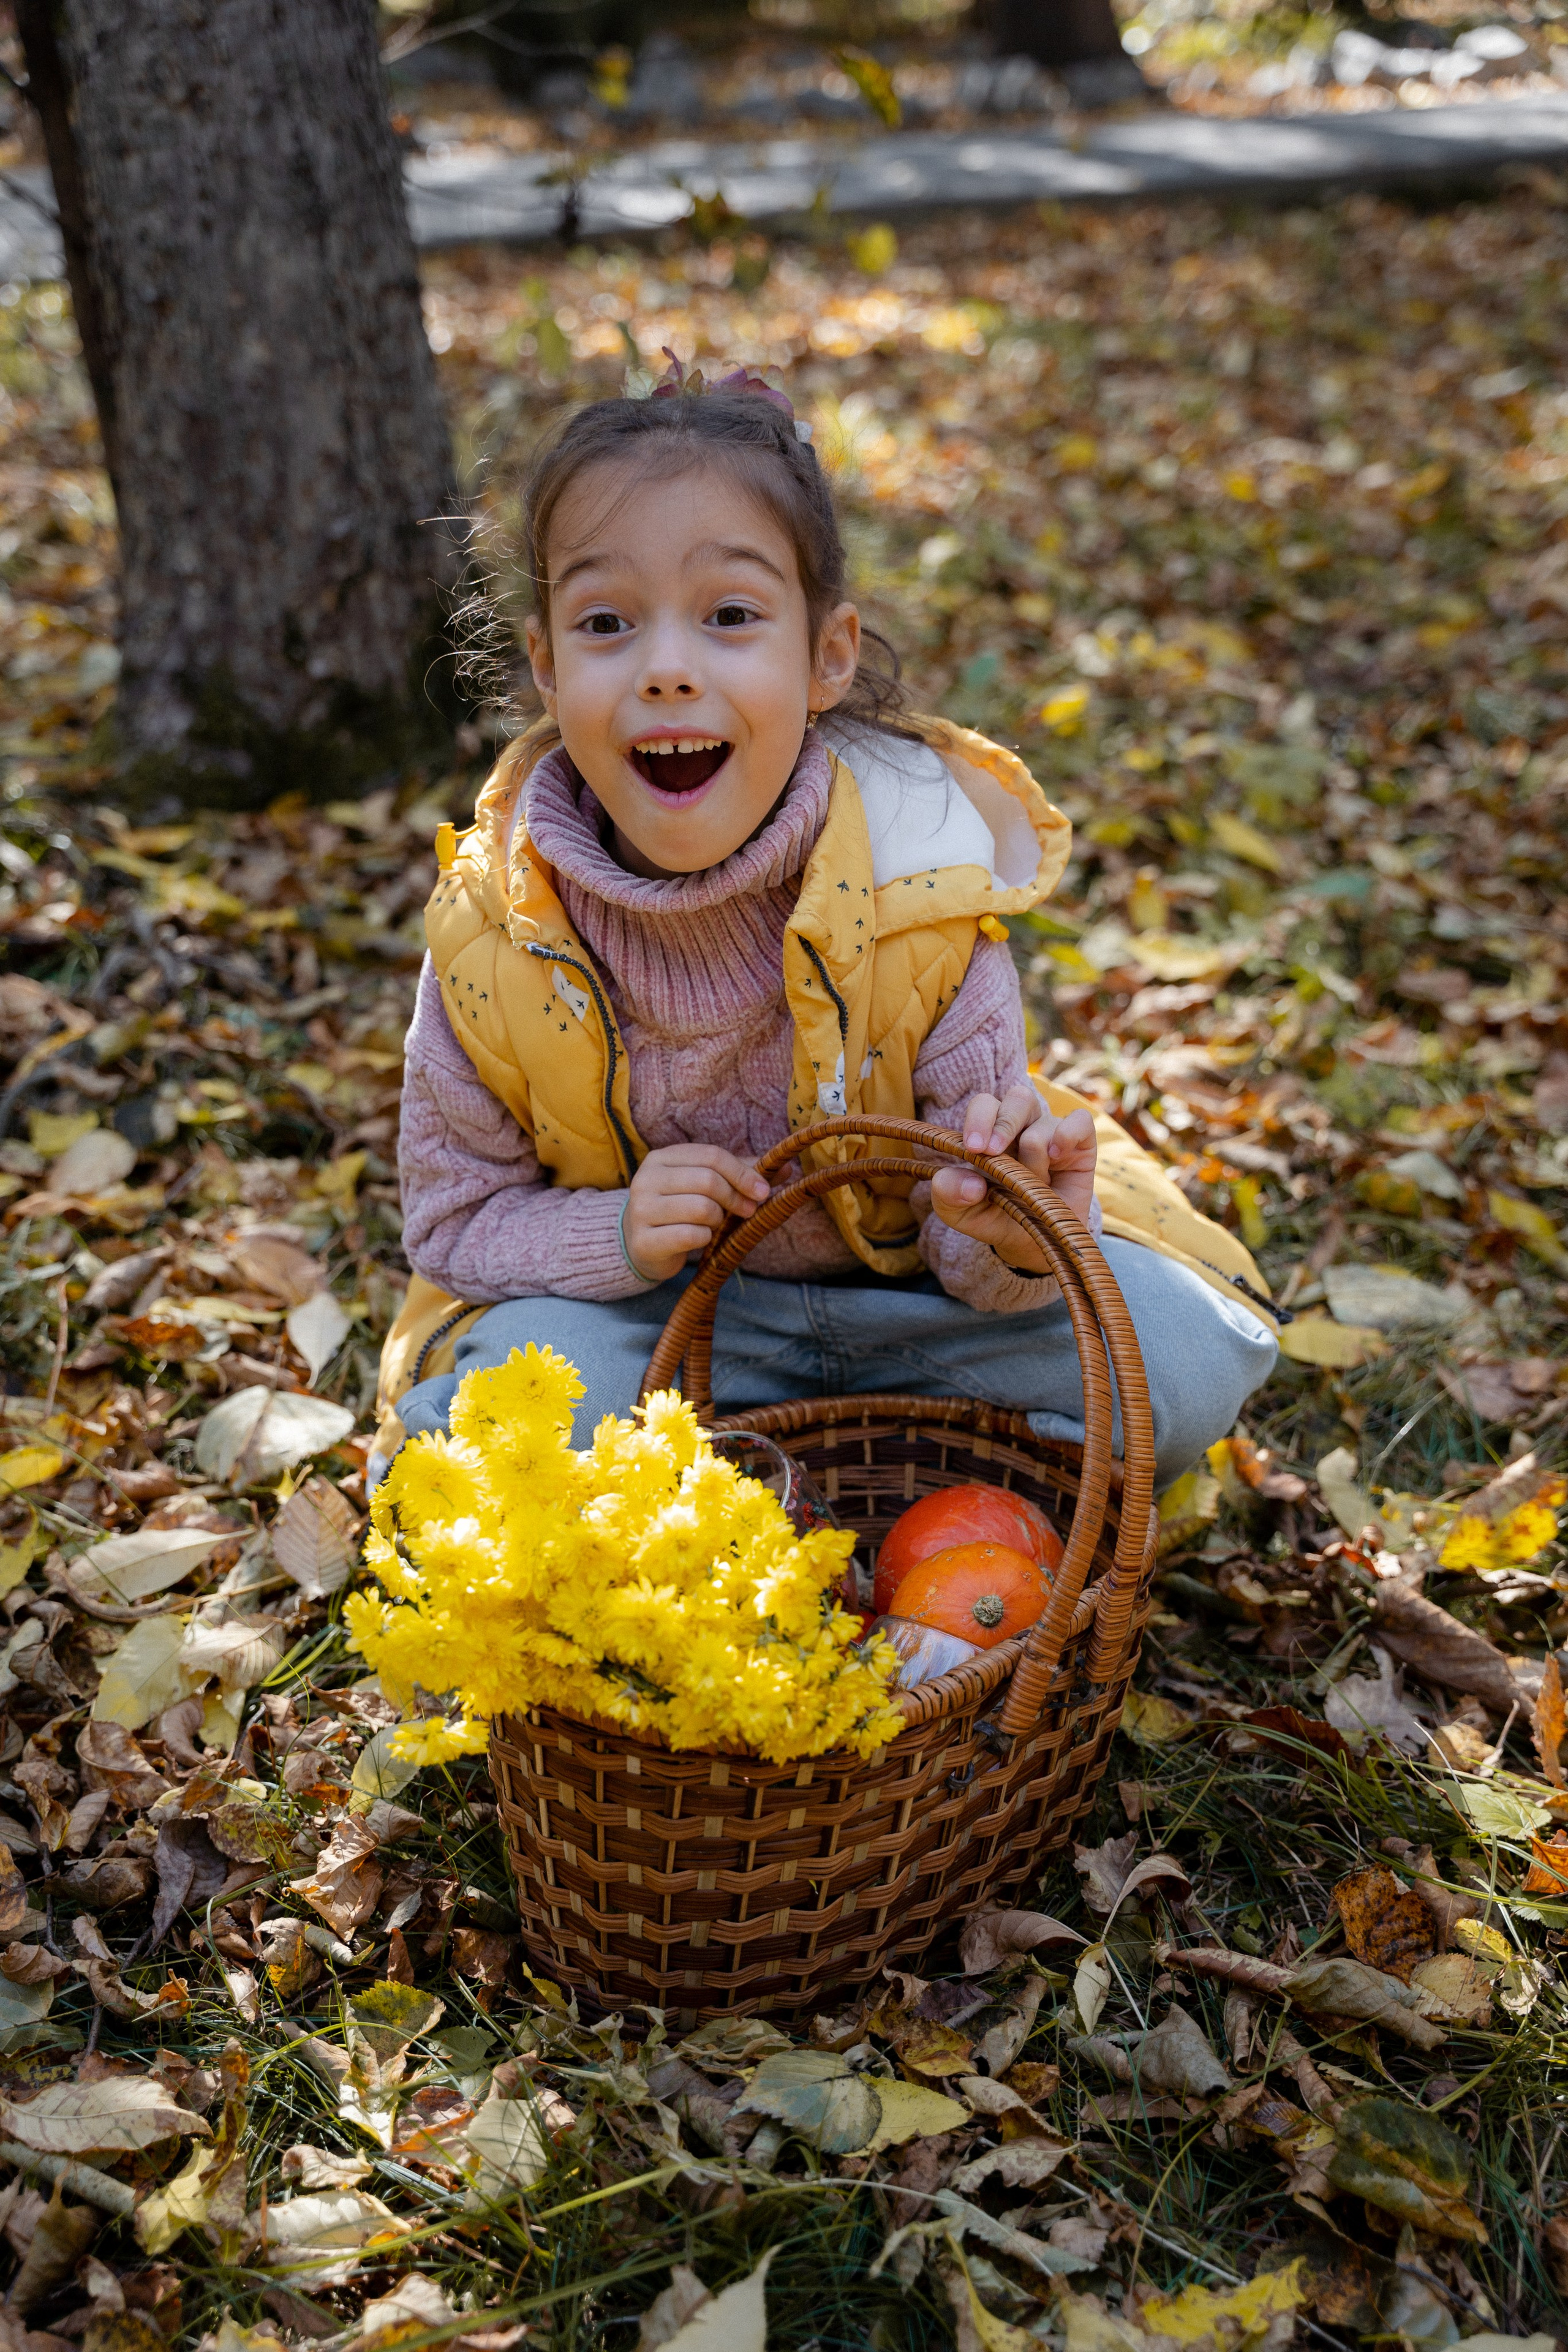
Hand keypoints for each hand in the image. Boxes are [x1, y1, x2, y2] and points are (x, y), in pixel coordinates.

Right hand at [622, 1144, 768, 1282]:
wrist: (640, 1245)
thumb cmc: (680, 1210)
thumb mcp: (705, 1186)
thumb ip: (741, 1174)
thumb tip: (787, 1168)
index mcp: (662, 1158)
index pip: (711, 1156)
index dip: (743, 1173)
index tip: (764, 1191)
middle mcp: (646, 1179)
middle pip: (707, 1180)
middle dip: (736, 1198)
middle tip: (749, 1212)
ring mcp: (641, 1210)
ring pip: (701, 1209)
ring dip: (718, 1220)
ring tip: (714, 1225)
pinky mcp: (643, 1240)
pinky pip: (689, 1236)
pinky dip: (704, 1239)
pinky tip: (699, 1240)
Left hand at [929, 1086, 1097, 1275]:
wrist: (1031, 1243)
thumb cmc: (994, 1217)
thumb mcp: (959, 1213)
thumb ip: (947, 1194)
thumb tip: (970, 1184)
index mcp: (990, 1132)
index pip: (985, 1104)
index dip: (979, 1119)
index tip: (974, 1148)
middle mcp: (1023, 1126)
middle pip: (1018, 1097)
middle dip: (1003, 1123)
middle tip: (991, 1152)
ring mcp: (1052, 1133)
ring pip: (1044, 1119)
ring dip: (1033, 1150)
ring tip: (1032, 1181)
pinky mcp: (1081, 1145)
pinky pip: (1080, 1121)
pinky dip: (1068, 1134)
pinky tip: (1057, 1157)